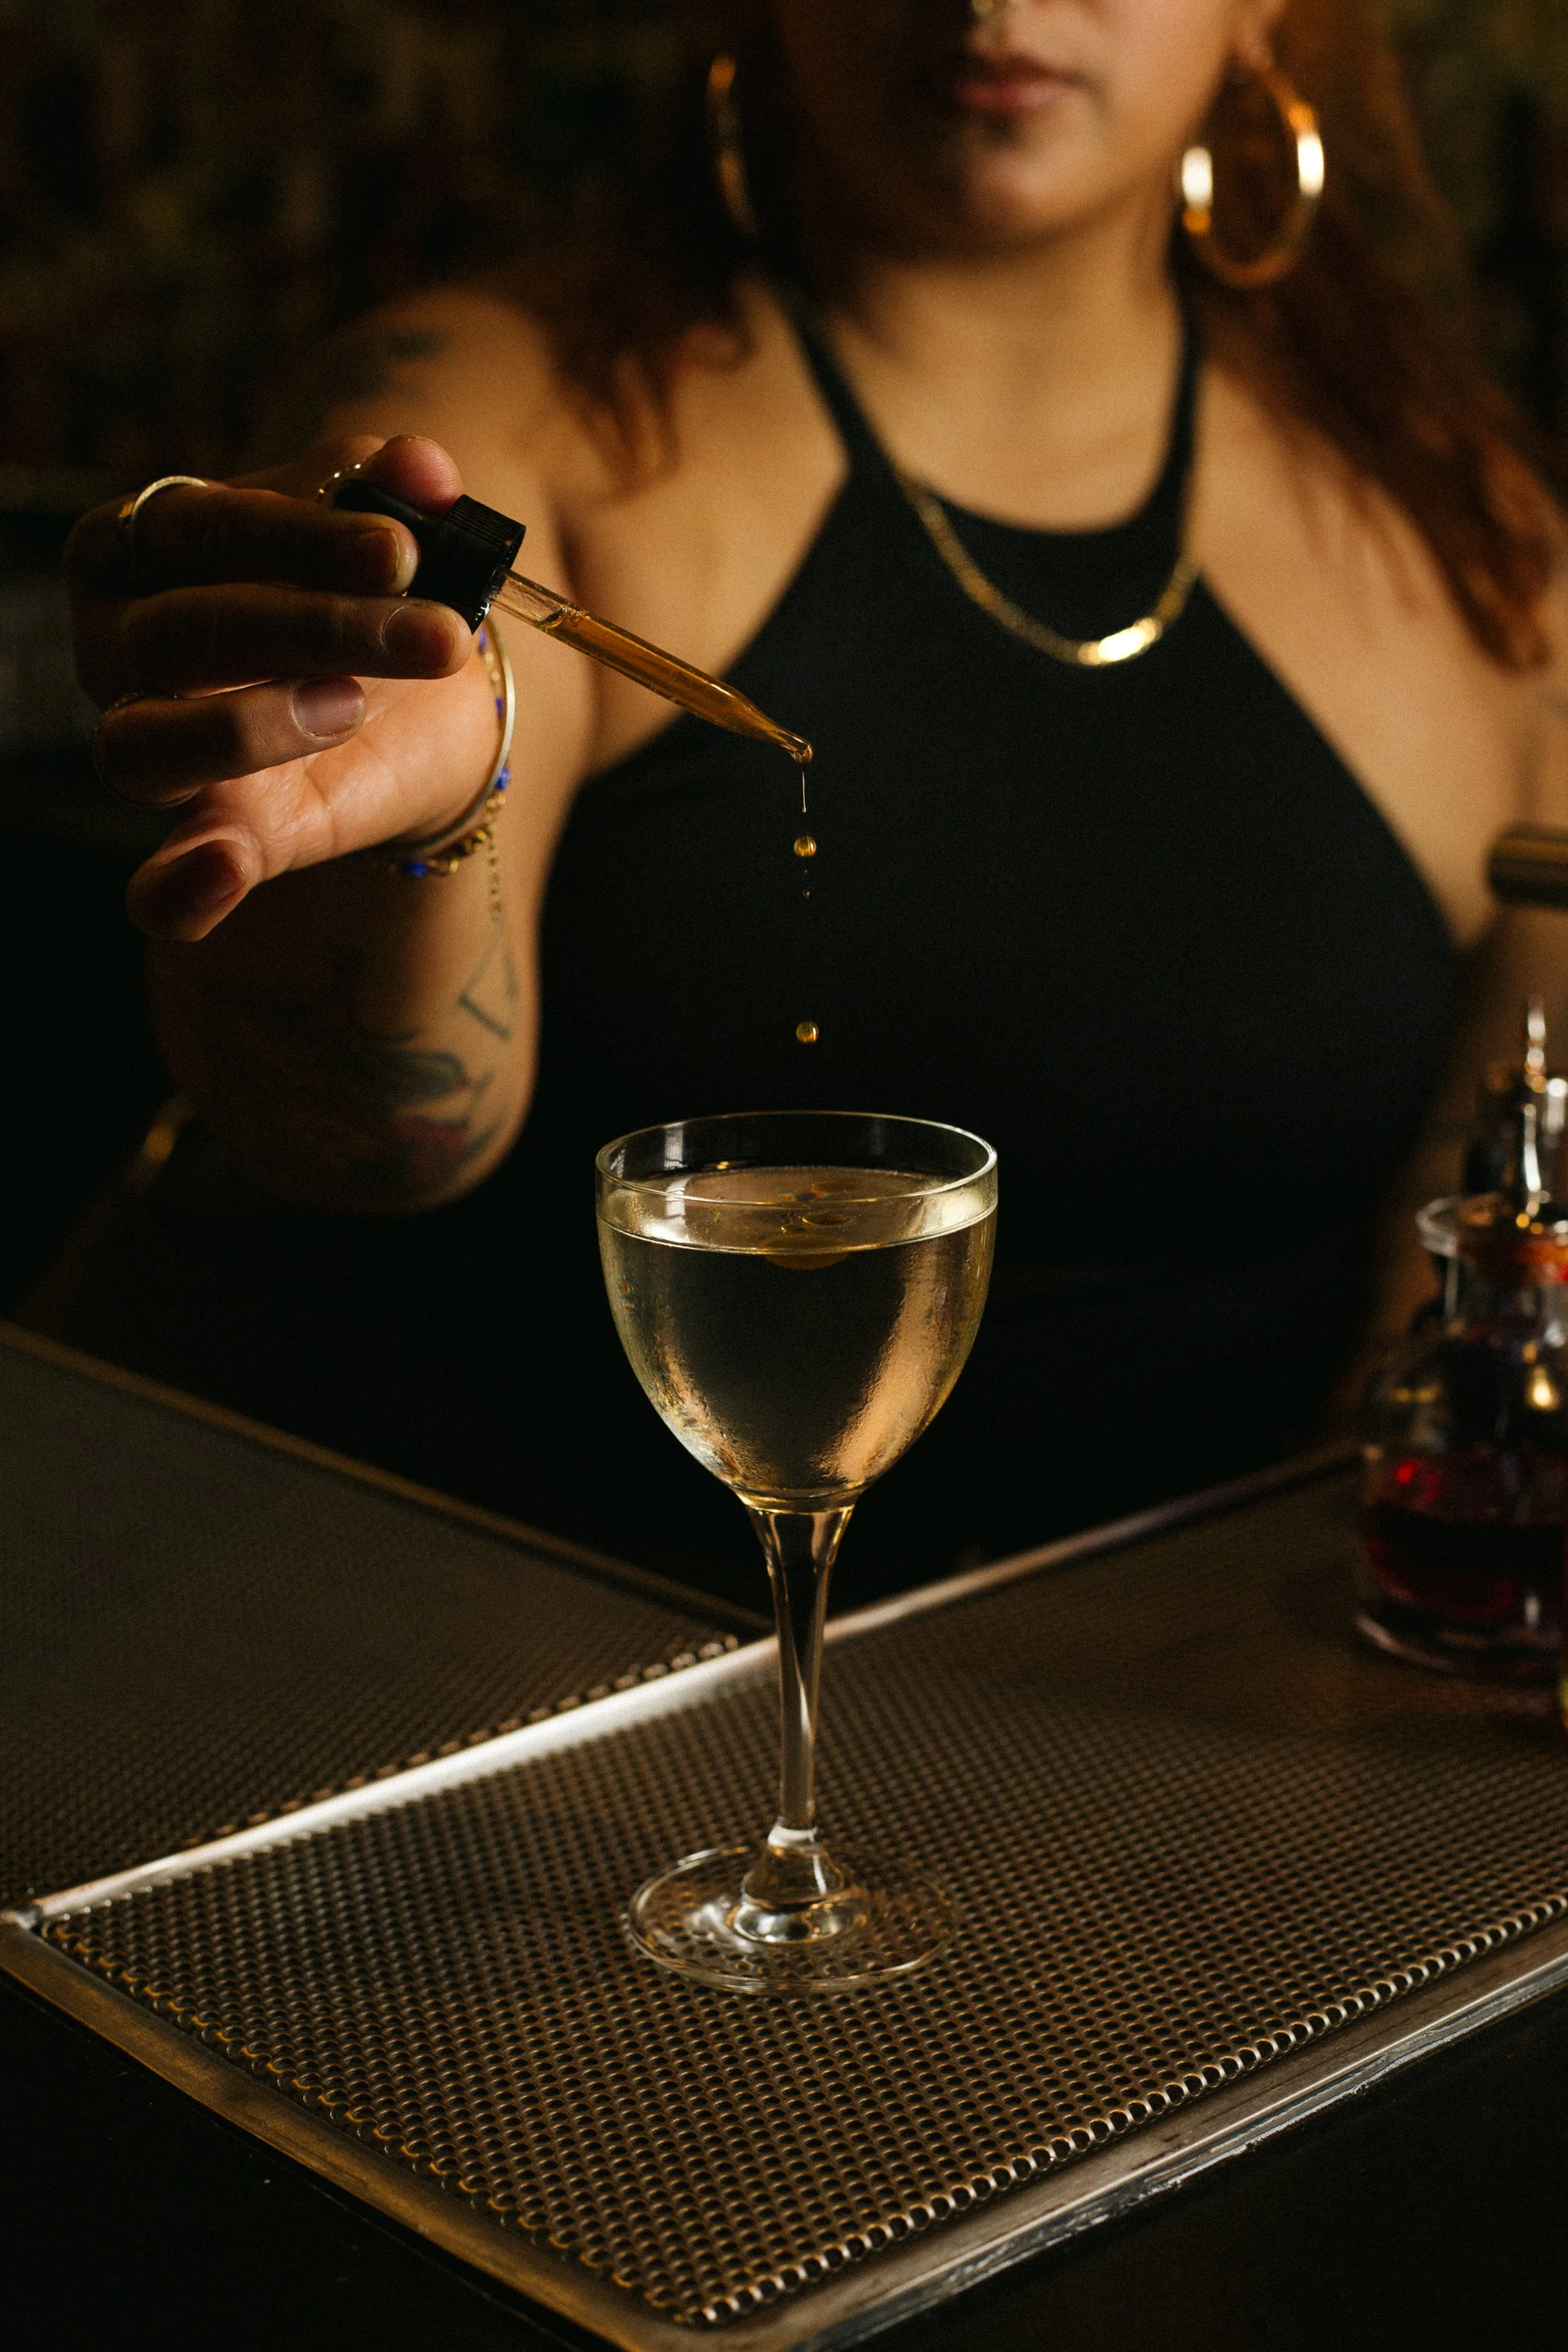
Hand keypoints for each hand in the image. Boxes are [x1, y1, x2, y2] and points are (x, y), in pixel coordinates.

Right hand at [68, 436, 498, 940]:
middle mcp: (119, 645)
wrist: (421, 696)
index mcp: (146, 540)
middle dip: (319, 628)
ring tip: (350, 708)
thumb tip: (424, 465)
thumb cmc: (369, 587)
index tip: (402, 549)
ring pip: (142, 744)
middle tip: (433, 634)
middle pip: (184, 632)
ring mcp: (147, 744)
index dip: (301, 535)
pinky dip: (177, 888)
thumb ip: (398, 491)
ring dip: (251, 727)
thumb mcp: (387, 531)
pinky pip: (158, 884)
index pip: (201, 525)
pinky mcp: (208, 838)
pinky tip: (218, 872)